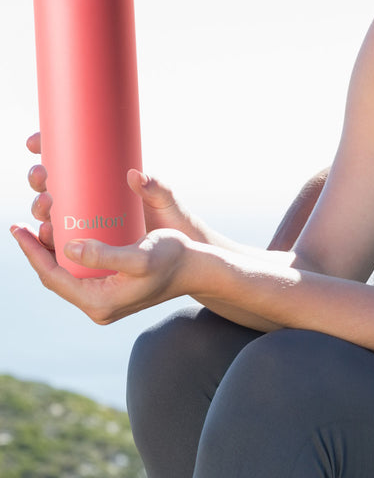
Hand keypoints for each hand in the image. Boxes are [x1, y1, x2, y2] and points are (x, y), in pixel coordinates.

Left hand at [10, 223, 192, 324]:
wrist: (198, 268)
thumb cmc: (174, 258)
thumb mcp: (140, 256)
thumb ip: (103, 255)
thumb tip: (68, 249)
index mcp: (99, 302)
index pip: (53, 277)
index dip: (32, 252)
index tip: (18, 229)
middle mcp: (98, 306)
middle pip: (56, 278)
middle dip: (38, 250)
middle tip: (24, 224)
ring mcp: (105, 300)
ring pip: (67, 275)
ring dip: (51, 252)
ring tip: (40, 227)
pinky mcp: (112, 290)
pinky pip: (81, 274)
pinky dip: (68, 255)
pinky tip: (65, 238)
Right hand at [26, 131, 199, 241]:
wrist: (180, 251)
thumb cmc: (172, 220)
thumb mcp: (166, 200)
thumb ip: (157, 188)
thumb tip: (136, 174)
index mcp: (107, 180)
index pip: (72, 160)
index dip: (48, 148)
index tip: (36, 141)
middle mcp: (93, 199)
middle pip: (55, 185)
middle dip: (39, 178)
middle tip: (42, 174)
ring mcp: (89, 222)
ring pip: (53, 212)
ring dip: (40, 207)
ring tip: (47, 203)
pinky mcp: (89, 245)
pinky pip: (61, 241)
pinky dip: (48, 238)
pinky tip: (44, 234)